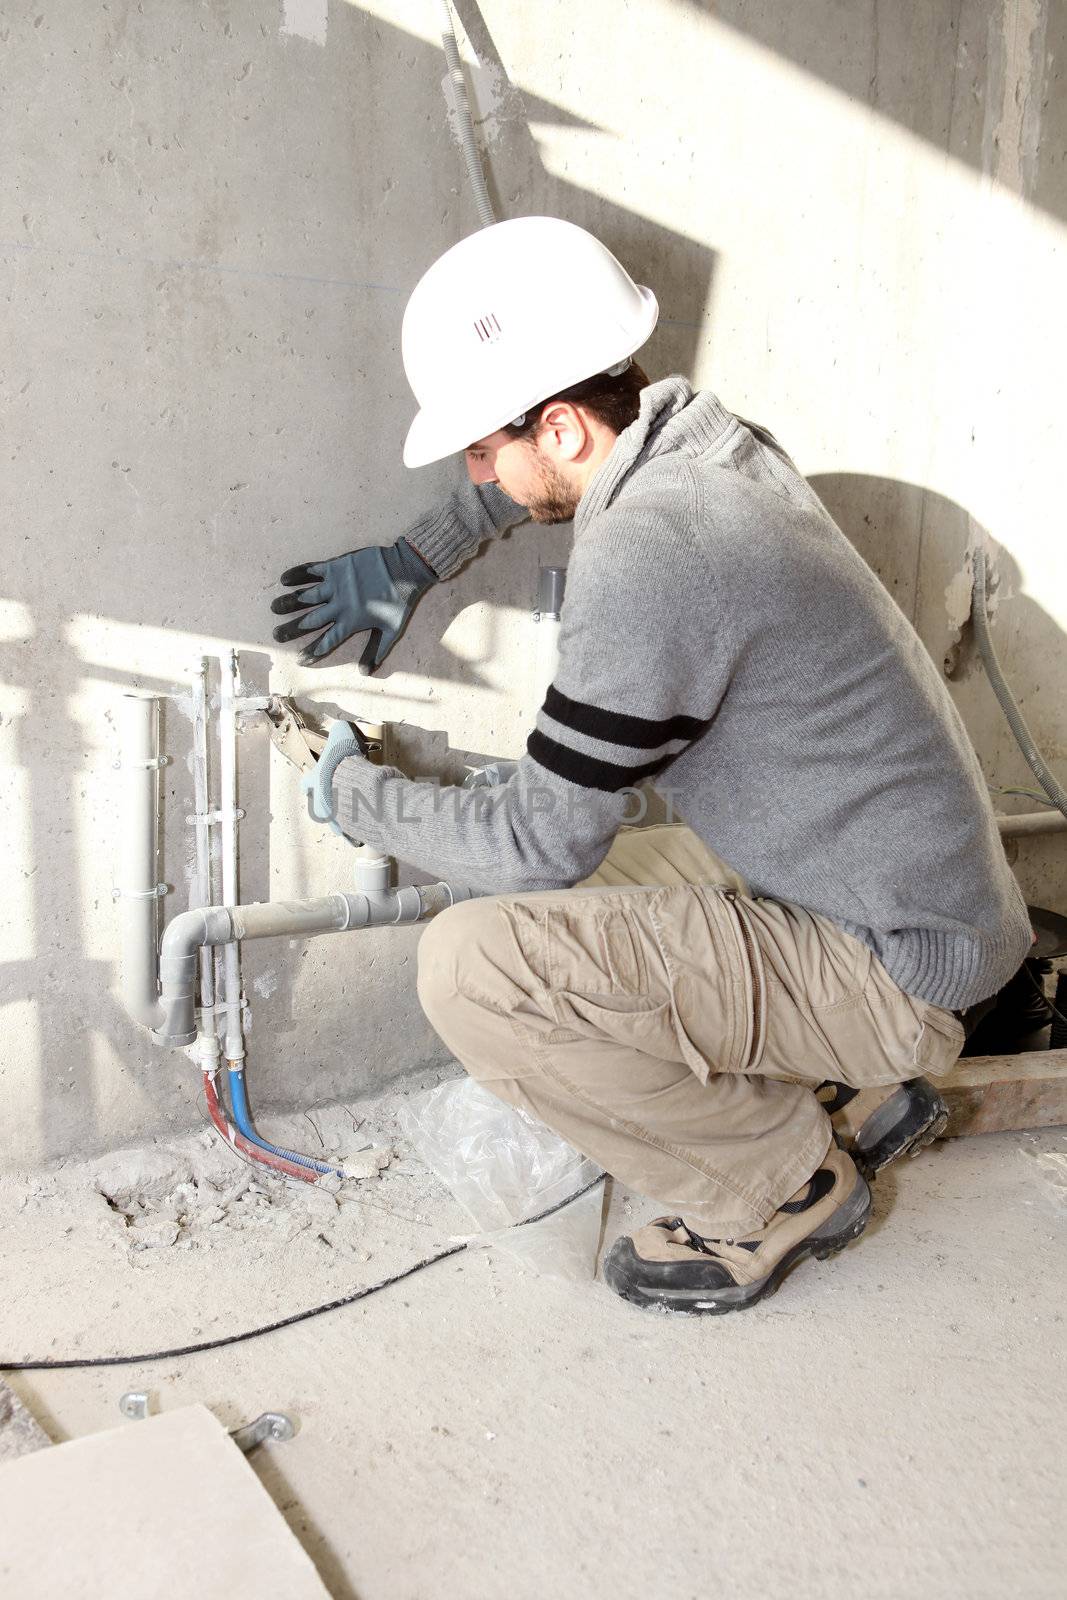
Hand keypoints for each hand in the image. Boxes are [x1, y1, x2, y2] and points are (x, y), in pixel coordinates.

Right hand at [271, 538, 436, 670]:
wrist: (405, 569)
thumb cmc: (400, 602)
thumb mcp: (392, 631)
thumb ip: (376, 651)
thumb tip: (364, 673)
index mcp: (351, 622)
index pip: (327, 641)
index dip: (313, 652)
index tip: (298, 660)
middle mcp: (339, 605)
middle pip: (311, 620)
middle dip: (292, 629)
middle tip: (275, 636)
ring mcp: (336, 584)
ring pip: (307, 596)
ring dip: (289, 603)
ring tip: (274, 608)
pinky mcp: (336, 566)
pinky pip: (312, 570)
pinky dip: (298, 574)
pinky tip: (284, 579)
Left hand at [299, 720, 371, 833]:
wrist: (356, 784)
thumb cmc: (343, 762)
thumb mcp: (341, 737)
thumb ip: (340, 732)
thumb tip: (341, 727)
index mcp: (314, 782)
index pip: (306, 783)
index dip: (311, 782)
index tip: (317, 781)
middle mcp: (320, 802)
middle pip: (320, 804)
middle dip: (330, 799)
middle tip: (343, 792)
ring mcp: (333, 817)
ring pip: (336, 817)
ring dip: (344, 811)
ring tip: (357, 805)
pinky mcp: (348, 827)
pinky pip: (353, 826)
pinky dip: (359, 821)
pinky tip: (368, 814)